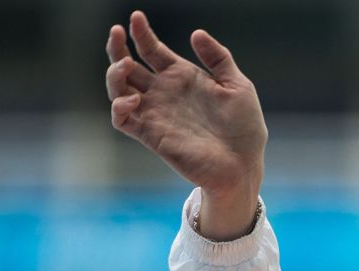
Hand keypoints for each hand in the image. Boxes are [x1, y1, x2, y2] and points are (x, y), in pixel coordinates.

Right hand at [106, 11, 266, 238]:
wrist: (243, 164)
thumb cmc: (244, 128)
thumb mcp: (237, 86)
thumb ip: (218, 58)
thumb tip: (196, 33)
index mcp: (182, 77)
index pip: (152, 51)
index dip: (141, 34)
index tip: (136, 18)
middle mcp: (164, 93)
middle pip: (128, 66)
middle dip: (117, 48)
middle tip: (115, 32)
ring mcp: (156, 114)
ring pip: (119, 89)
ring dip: (114, 75)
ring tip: (125, 65)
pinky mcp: (152, 135)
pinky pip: (123, 119)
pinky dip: (119, 107)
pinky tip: (133, 99)